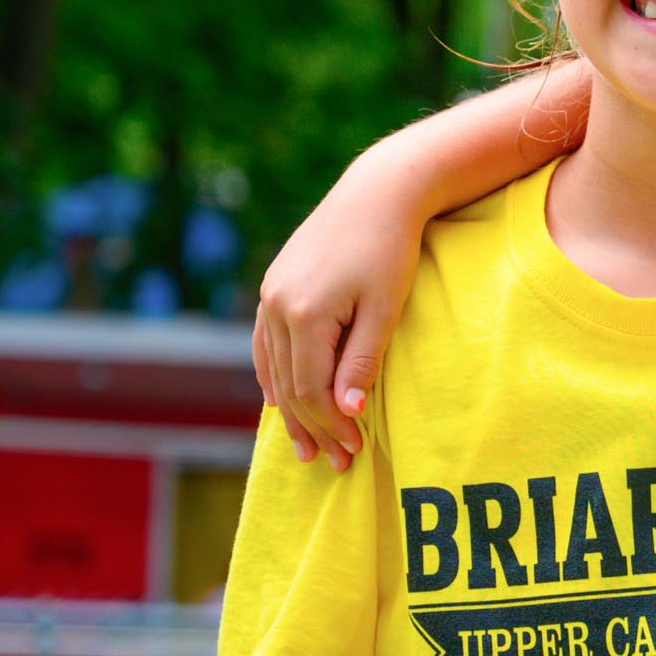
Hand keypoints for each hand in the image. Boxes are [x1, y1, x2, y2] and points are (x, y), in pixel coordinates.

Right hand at [251, 159, 421, 470]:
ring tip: (306, 447)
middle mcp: (277, 306)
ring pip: (272, 368)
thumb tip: (345, 411)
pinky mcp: (273, 286)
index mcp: (305, 315)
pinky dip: (274, 377)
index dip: (333, 426)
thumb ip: (362, 362)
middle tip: (336, 461)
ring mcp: (270, 295)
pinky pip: (266, 344)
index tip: (356, 450)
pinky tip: (281, 402)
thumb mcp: (385, 311)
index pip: (313, 390)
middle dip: (313, 427)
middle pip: (290, 385)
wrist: (376, 194)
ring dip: (289, 410)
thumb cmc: (390, 251)